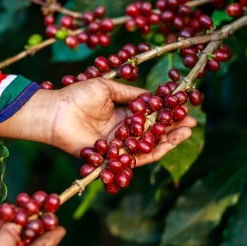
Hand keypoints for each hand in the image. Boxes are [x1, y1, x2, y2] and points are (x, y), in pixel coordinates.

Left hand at [0, 77, 196, 165]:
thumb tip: (153, 97)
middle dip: (172, 129)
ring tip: (184, 133)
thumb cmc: (77, 95)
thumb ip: (131, 94)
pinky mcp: (109, 157)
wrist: (55, 111)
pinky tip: (165, 144)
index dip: (167, 114)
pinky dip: (149, 152)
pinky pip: (132, 157)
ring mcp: (116, 145)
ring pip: (146, 147)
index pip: (149, 116)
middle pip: (152, 133)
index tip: (184, 109)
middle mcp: (121, 131)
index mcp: (121, 113)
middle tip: (191, 124)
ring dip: (166, 141)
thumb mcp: (107, 88)